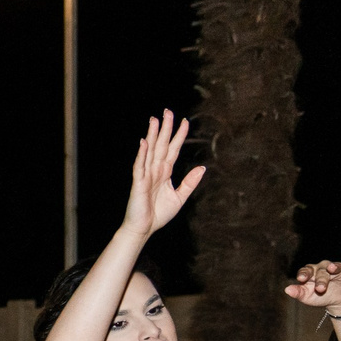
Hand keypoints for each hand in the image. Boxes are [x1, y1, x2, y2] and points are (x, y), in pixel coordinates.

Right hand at [120, 109, 204, 237]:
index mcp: (164, 173)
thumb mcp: (179, 197)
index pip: (172, 150)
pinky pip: (140, 166)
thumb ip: (190, 182)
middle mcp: (154, 170)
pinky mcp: (138, 183)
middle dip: (165, 128)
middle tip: (167, 111)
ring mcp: (145, 175)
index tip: (184, 121)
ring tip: (154, 120)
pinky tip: (144, 142)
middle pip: (161, 145)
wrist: (143, 229)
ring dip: (152, 135)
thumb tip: (202, 168)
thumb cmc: (158, 215)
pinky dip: (142, 154)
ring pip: (150, 151)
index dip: (178, 136)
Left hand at [285, 232, 340, 310]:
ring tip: (331, 269)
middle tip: (320, 289)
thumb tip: (286, 289)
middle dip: (320, 280)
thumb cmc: (321, 298)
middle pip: (319, 271)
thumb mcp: (308, 298)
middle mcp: (321, 268)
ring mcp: (335, 267)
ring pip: (333, 266)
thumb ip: (298, 293)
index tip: (301, 279)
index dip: (303, 274)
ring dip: (332, 268)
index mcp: (310, 274)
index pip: (305, 271)